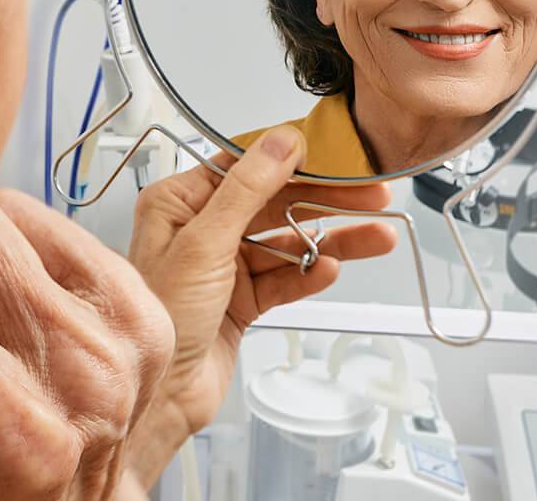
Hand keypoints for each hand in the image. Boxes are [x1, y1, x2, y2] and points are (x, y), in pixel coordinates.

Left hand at [124, 125, 397, 486]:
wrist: (160, 394)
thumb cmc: (161, 315)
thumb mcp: (203, 242)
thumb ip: (246, 190)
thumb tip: (279, 142)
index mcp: (178, 203)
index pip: (244, 167)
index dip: (291, 160)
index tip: (335, 156)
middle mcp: (199, 229)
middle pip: (273, 202)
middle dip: (324, 199)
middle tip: (371, 194)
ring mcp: (223, 265)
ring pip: (287, 242)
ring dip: (331, 239)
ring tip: (376, 236)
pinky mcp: (242, 300)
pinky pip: (285, 277)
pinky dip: (310, 273)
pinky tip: (333, 268)